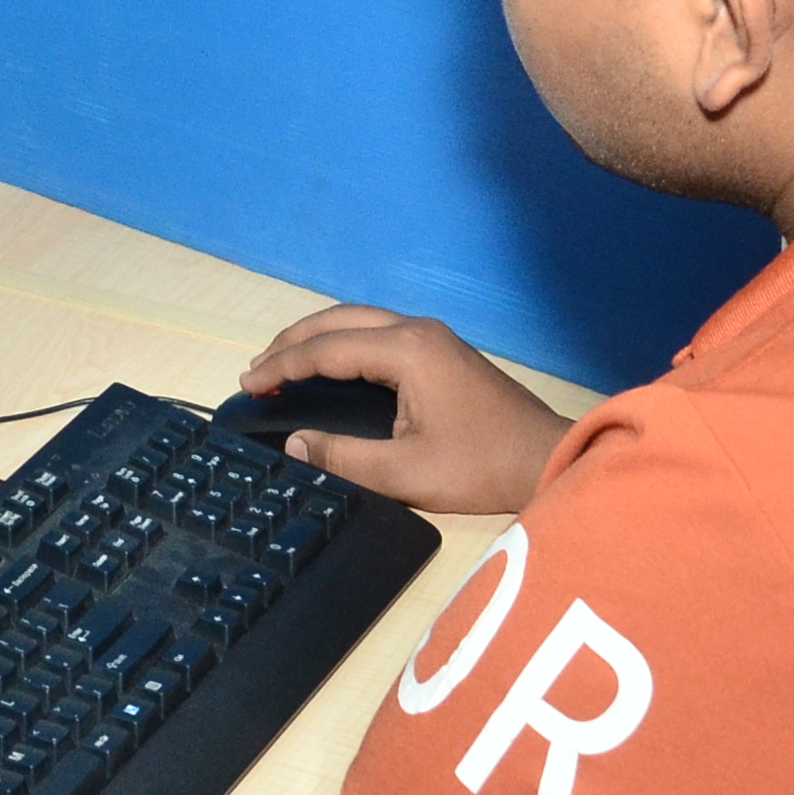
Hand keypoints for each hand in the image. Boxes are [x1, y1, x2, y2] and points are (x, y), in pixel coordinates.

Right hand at [241, 306, 571, 516]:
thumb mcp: (405, 473)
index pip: (326, 350)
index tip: (248, 385)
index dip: (281, 368)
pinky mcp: (442, 350)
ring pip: (359, 321)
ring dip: (318, 339)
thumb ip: (344, 458)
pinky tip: (331, 366)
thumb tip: (295, 444)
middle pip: (339, 321)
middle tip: (257, 371)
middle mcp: (417, 330)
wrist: (545, 459)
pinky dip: (344, 343)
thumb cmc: (478, 468)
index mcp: (406, 351)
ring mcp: (432, 336)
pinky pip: (378, 332)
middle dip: (293, 343)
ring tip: (283, 365)